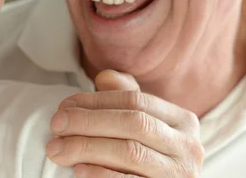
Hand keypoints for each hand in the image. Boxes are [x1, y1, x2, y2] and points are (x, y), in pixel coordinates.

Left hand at [46, 70, 203, 176]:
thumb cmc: (143, 152)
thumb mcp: (138, 120)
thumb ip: (123, 95)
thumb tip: (104, 77)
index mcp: (183, 121)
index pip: (135, 100)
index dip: (96, 100)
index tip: (63, 105)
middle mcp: (189, 147)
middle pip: (133, 123)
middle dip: (89, 121)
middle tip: (56, 124)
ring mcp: (179, 175)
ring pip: (130, 152)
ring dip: (87, 147)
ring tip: (58, 148)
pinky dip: (101, 174)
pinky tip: (78, 170)